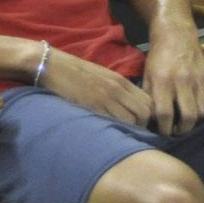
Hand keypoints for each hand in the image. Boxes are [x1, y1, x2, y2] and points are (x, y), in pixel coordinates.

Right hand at [37, 48, 154, 126]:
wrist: (56, 67)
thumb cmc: (79, 73)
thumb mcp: (104, 77)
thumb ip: (118, 89)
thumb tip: (129, 106)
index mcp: (121, 81)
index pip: (147, 100)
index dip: (147, 114)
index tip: (140, 122)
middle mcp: (117, 89)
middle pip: (143, 112)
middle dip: (141, 125)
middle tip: (132, 132)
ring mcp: (105, 98)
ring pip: (130, 120)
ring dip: (128, 130)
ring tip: (119, 135)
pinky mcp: (92, 106)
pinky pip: (111, 122)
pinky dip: (113, 130)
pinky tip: (107, 133)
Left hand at [141, 29, 203, 135]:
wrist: (176, 35)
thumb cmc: (158, 59)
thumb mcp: (147, 77)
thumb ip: (149, 99)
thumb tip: (150, 123)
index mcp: (163, 81)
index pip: (165, 113)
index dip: (164, 129)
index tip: (163, 132)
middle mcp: (183, 80)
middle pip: (189, 116)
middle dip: (182, 130)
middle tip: (177, 130)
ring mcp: (200, 78)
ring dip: (196, 121)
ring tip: (188, 119)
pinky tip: (199, 108)